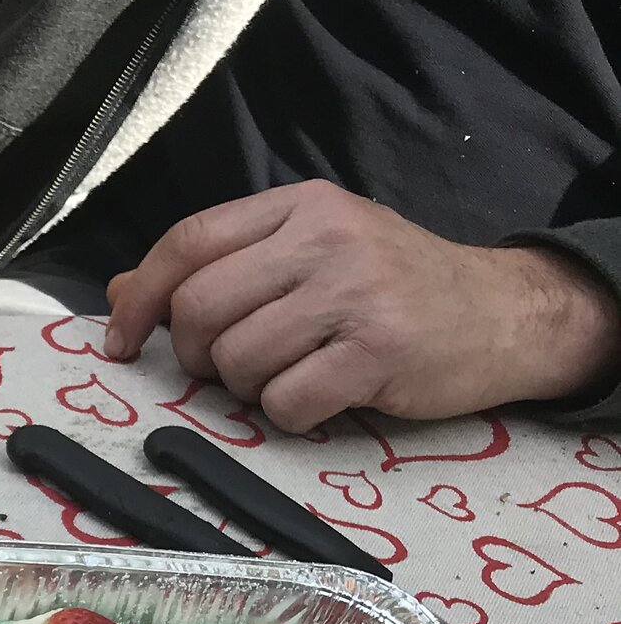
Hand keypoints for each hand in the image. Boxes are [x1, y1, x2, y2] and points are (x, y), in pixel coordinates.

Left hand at [102, 180, 620, 430]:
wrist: (504, 312)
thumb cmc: (392, 290)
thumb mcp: (309, 256)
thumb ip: (221, 266)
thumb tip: (119, 291)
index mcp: (301, 207)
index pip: (187, 242)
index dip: (140, 297)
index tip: (121, 342)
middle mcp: (327, 238)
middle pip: (199, 307)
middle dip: (195, 355)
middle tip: (230, 369)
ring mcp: (355, 292)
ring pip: (236, 360)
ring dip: (247, 390)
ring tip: (289, 377)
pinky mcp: (378, 351)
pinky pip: (285, 403)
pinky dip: (289, 416)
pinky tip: (323, 397)